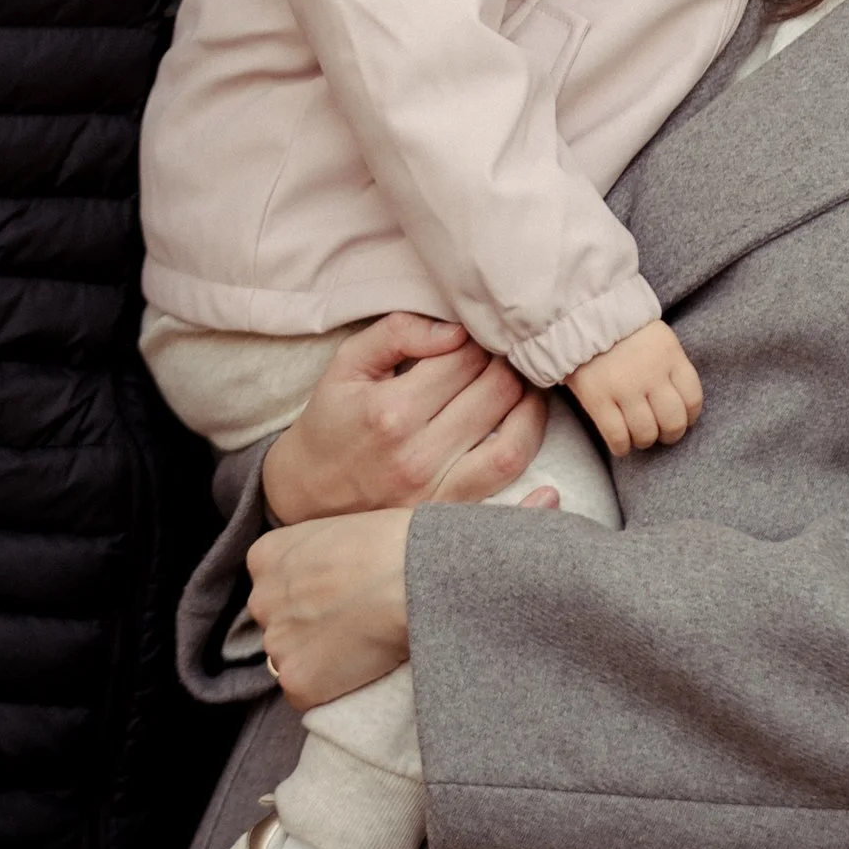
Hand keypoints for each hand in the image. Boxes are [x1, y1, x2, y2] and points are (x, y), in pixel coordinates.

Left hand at [247, 506, 417, 707]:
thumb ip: (313, 554)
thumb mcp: (334, 527)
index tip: (335, 595)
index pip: (274, 585)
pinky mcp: (297, 681)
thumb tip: (325, 573)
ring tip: (358, 645)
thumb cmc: (388, 542)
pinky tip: (358, 667)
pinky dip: (329, 688)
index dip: (307, 594)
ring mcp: (276, 643)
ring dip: (317, 658)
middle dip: (306, 627)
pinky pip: (306, 693)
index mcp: (265, 557)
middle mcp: (260, 600)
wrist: (409, 577)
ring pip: (291, 659)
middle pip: (279, 623)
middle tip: (349, 622)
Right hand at [262, 312, 545, 525]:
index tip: (479, 334)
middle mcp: (418, 455)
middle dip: (508, 363)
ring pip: (513, 443)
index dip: (480, 337)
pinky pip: (508, 500)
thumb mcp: (347, 365)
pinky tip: (543, 461)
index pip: (465, 358)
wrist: (304, 495)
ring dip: (531, 406)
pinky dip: (536, 486)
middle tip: (504, 355)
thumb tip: (455, 329)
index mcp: (391, 411)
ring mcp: (436, 494)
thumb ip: (397, 333)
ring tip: (525, 387)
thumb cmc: (331, 422)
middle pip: (496, 392)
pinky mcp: (447, 519)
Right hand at [570, 320, 702, 454]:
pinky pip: (617, 437)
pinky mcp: (598, 399)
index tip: (681, 419)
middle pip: (673, 422)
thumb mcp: (658, 338)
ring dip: (644, 440)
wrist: (581, 314)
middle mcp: (651, 374)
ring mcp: (624, 388)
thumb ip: (670, 367)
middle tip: (660, 432)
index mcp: (670, 355)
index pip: (693, 399)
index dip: (690, 417)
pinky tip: (621, 444)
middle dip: (669, 434)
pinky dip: (621, 447)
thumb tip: (680, 403)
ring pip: (646, 433)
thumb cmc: (622, 329)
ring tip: (638, 435)